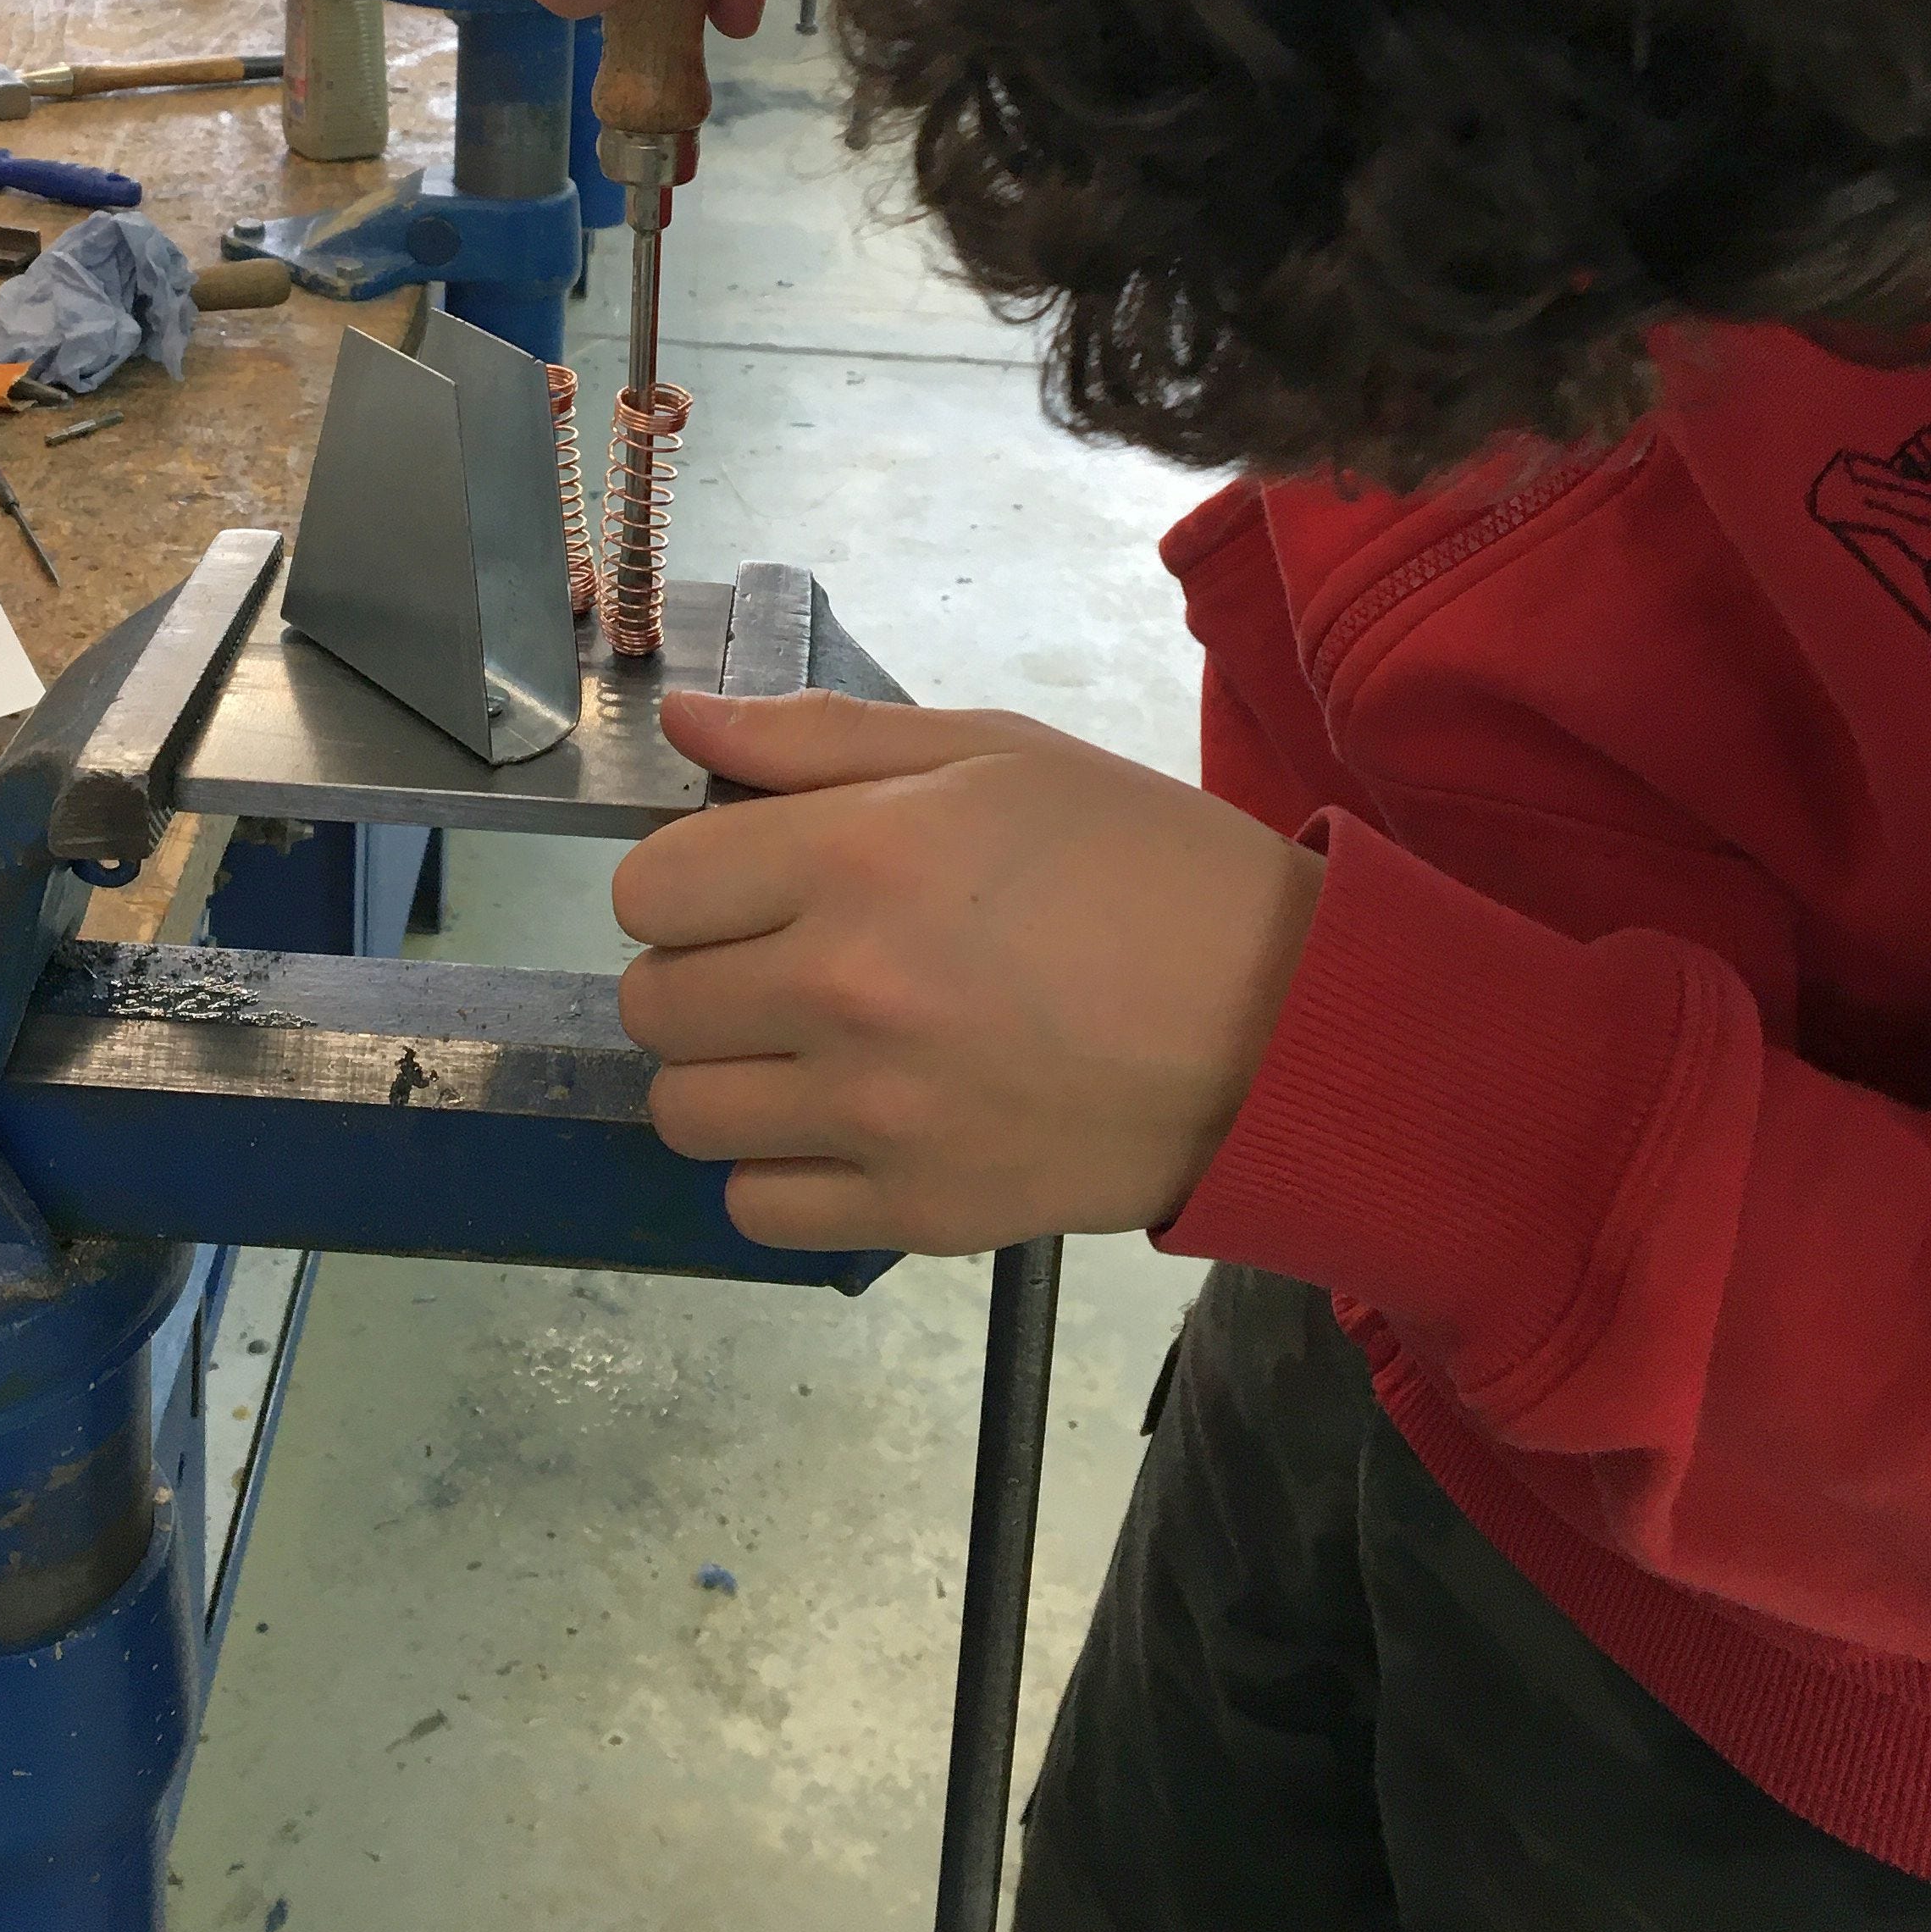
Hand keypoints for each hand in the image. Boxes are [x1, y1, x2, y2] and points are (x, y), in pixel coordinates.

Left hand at [613, 692, 1323, 1255]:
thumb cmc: (1141, 862)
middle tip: (780, 959)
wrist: (1280, 1018)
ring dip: (724, 1075)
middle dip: (698, 971)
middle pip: (652, 1003)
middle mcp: (841, 992)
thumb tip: (686, 719)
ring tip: (805, 1045)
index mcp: (854, 860)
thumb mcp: (991, 750)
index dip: (687, 877)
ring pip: (684, 1113)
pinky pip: (756, 1209)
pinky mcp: (916, 1212)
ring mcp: (875, 1116)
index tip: (745, 880)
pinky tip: (844, 1122)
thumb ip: (819, 738)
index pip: (650, 888)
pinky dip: (778, 1171)